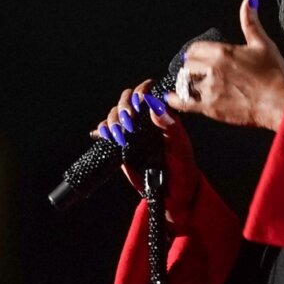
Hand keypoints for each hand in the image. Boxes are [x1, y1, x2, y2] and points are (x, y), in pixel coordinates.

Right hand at [96, 81, 197, 208]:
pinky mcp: (120, 144)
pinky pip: (106, 131)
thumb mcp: (180, 146)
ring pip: (114, 113)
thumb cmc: (181, 166)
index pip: (147, 91)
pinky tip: (102, 134)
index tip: (140, 102)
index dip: (141, 91)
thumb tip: (154, 105)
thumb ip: (170, 126)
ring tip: (119, 134)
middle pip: (126, 99)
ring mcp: (131, 131)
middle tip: (128, 119)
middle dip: (124, 105)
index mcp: (161, 114)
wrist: (171, 192)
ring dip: (112, 119)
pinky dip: (101, 130)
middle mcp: (144, 119)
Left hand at [166, 0, 283, 130]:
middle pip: (188, 65)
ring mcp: (209, 89)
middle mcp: (212, 69)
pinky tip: (171, 98)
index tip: (198, 58)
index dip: (195, 53)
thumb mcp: (262, 43)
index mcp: (222, 52)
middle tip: (197, 73)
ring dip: (187, 84)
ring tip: (192, 86)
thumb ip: (250, 21)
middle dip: (192, 68)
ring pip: (185, 83)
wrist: (280, 102)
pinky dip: (174, 100)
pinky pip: (183, 102)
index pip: (195, 49)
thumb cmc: (274, 73)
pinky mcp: (210, 108)